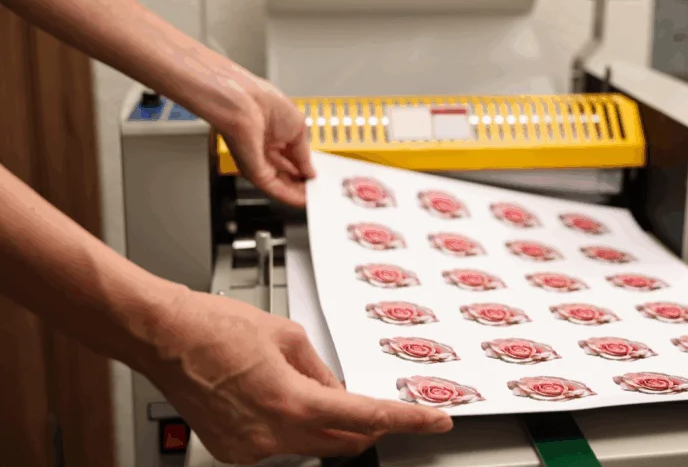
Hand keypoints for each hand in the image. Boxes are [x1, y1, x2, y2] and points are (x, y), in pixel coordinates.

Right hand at [139, 290, 452, 464]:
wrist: (162, 336)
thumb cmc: (214, 327)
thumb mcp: (288, 336)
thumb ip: (322, 371)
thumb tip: (339, 393)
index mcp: (292, 402)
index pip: (368, 418)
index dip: (407, 420)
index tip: (434, 421)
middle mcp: (271, 435)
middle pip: (343, 441)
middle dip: (366, 425)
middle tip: (379, 405)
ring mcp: (249, 449)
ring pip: (309, 444)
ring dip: (322, 421)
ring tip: (294, 381)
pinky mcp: (232, 452)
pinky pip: (278, 444)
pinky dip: (288, 425)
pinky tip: (270, 394)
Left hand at [219, 73, 314, 207]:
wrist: (241, 103)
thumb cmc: (263, 102)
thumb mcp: (298, 129)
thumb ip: (305, 154)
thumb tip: (312, 171)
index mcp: (276, 134)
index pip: (294, 158)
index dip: (308, 168)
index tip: (321, 177)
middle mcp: (266, 150)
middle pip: (288, 173)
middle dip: (305, 183)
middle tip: (321, 191)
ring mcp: (259, 162)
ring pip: (283, 185)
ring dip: (300, 194)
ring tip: (317, 199)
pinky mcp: (254, 172)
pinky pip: (275, 189)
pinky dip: (290, 197)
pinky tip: (304, 201)